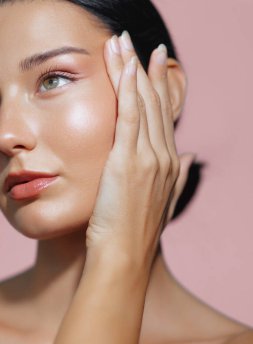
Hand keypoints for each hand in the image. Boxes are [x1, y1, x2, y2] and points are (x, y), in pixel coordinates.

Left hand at [85, 31, 194, 273]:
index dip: (158, 88)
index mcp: (169, 165)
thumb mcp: (162, 203)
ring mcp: (148, 158)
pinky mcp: (128, 162)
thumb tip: (189, 157)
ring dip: (132, 70)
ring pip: (142, 104)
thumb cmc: (135, 232)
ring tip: (122, 43)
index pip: (163, 117)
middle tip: (136, 42)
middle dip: (145, 70)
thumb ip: (178, 177)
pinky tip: (124, 67)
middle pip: (154, 105)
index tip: (153, 65)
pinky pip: (129, 117)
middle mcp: (163, 157)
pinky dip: (127, 90)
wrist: (124, 258)